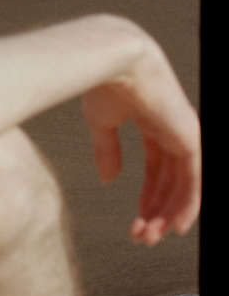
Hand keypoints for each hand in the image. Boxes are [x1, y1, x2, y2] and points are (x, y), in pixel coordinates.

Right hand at [80, 29, 200, 245]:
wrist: (110, 58)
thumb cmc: (101, 80)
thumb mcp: (101, 122)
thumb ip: (107, 150)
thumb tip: (108, 180)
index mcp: (151, 120)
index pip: (157, 166)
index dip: (148, 194)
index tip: (137, 219)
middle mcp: (172, 128)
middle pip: (171, 180)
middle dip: (156, 210)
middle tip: (143, 236)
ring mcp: (184, 133)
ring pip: (184, 184)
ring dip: (169, 213)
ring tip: (152, 237)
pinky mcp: (190, 137)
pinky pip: (195, 180)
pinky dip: (188, 205)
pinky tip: (176, 225)